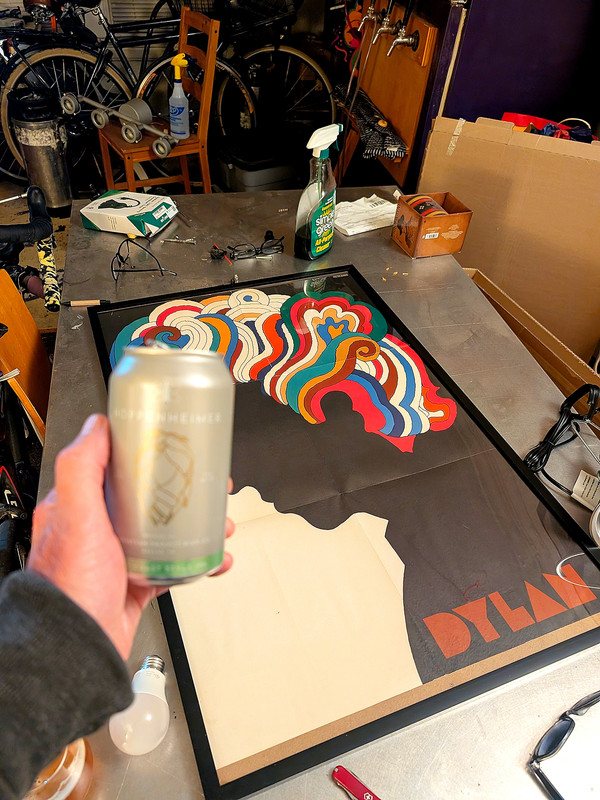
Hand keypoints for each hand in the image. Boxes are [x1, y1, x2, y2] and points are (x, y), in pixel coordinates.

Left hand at [28, 414, 233, 659]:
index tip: (177, 446)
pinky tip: (213, 560)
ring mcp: (119, 558)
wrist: (76, 648)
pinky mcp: (135, 584)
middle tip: (212, 487)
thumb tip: (97, 425)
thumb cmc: (70, 586)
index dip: (150, 453)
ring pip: (166, 532)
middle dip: (187, 491)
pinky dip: (197, 562)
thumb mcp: (76, 515)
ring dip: (198, 526)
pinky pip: (172, 566)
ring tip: (221, 524)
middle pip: (151, 498)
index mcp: (81, 507)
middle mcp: (98, 530)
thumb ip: (81, 467)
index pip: (117, 467)